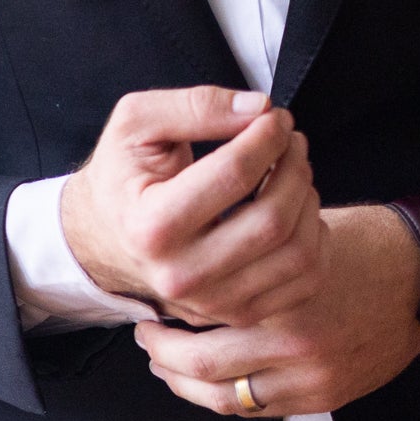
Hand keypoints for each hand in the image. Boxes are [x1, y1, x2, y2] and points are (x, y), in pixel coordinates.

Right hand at [59, 85, 323, 328]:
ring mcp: (213, 302)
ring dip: (308, 198)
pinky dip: (314, 237)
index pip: (233, 175)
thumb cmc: (123, 176)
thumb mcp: (136, 123)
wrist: (105, 237)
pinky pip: (306, 279)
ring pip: (298, 252)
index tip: (274, 116)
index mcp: (149, 226)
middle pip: (272, 219)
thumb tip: (258, 108)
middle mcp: (180, 275)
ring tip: (293, 169)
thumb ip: (195, 106)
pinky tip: (295, 210)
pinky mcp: (239, 314)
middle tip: (291, 139)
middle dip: (294, 166)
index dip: (266, 136)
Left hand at [135, 205, 419, 418]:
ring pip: (228, 399)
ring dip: (189, 386)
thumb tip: (184, 271)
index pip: (198, 323)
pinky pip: (261, 410)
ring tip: (169, 366)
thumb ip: (241, 262)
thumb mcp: (290, 238)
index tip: (146, 313)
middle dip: (164, 358)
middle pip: (203, 368)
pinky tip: (213, 381)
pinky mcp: (327, 396)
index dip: (163, 324)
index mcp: (279, 299)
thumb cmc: (357, 246)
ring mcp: (312, 378)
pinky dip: (230, 398)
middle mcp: (293, 345)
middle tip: (147, 341)